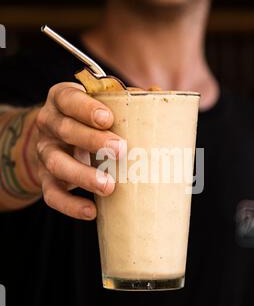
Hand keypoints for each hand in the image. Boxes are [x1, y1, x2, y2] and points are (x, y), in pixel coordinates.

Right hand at [35, 83, 122, 219]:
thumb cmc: (85, 120)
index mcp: (62, 100)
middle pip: (65, 130)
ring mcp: (45, 153)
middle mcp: (49, 125)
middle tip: (120, 150)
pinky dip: (70, 205)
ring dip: (83, 176)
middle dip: (92, 140)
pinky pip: (52, 195)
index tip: (107, 118)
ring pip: (57, 164)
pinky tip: (92, 211)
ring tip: (108, 186)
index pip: (68, 99)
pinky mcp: (45, 179)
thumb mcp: (96, 104)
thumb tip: (156, 94)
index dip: (85, 108)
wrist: (52, 140)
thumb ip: (122, 101)